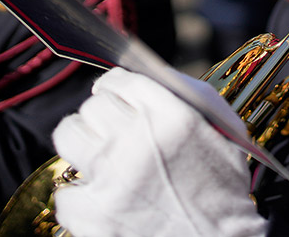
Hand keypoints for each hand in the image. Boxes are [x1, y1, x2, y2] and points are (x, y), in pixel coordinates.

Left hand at [53, 68, 266, 236]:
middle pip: (93, 105)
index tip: (114, 94)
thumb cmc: (223, 187)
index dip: (115, 85)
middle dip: (103, 114)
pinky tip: (103, 198)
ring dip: (83, 142)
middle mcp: (138, 141)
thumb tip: (149, 74)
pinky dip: (81, 196)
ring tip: (99, 157)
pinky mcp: (94, 214)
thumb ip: (190, 94)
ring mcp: (112, 178)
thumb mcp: (224, 128)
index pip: (121, 80)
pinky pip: (65, 190)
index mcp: (172, 116)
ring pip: (68, 134)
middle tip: (115, 130)